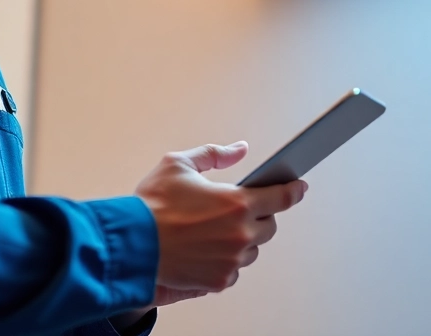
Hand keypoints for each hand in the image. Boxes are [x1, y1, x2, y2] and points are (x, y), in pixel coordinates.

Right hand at [135, 142, 306, 294]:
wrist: (131, 244)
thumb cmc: (152, 205)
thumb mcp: (179, 164)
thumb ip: (215, 154)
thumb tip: (239, 149)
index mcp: (237, 203)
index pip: (281, 198)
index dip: (293, 191)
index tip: (299, 188)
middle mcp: (240, 234)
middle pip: (268, 226)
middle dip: (258, 217)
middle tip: (235, 211)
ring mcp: (231, 260)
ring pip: (252, 250)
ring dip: (241, 240)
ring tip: (213, 231)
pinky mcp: (219, 280)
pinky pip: (234, 270)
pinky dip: (226, 260)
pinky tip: (206, 250)